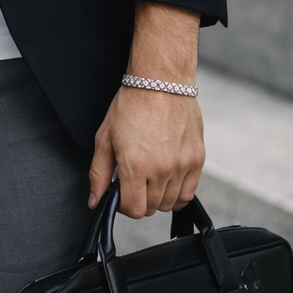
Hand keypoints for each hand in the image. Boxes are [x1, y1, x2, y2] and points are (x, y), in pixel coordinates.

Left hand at [88, 1, 204, 218]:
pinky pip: (188, 193)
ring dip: (158, 197)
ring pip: (170, 203)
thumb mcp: (105, 138)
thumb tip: (95, 202)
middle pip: (152, 208)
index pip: (134, 209)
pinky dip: (177, 193)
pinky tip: (168, 181)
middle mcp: (161, 169)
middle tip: (135, 183)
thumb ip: (98, 174)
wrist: (160, 82)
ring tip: (151, 179)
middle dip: (139, 200)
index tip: (121, 195)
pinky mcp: (197, 159)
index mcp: (135, 165)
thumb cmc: (131, 106)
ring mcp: (182, 165)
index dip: (124, 206)